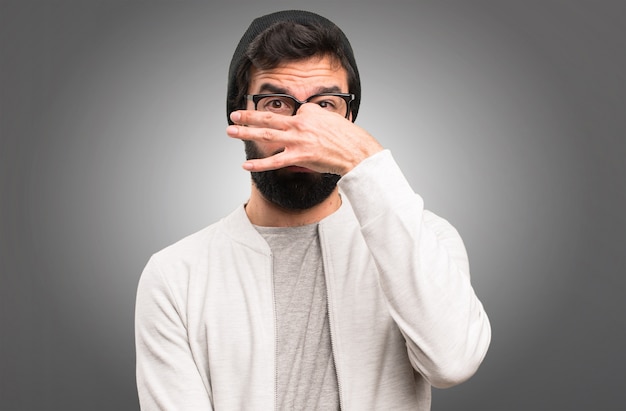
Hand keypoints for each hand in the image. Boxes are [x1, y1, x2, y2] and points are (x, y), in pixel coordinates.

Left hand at [226, 104, 382, 175]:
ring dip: (246, 132)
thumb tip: (304, 117)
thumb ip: (314, 118)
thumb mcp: (331, 118)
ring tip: (230, 131)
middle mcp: (300, 124)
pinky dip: (259, 163)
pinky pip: (274, 161)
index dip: (292, 123)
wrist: (357, 152)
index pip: (291, 114)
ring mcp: (298, 140)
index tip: (295, 128)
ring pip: (266, 135)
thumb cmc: (347, 137)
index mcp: (308, 113)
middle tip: (233, 114)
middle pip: (269, 118)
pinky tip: (245, 164)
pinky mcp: (299, 157)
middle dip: (248, 116)